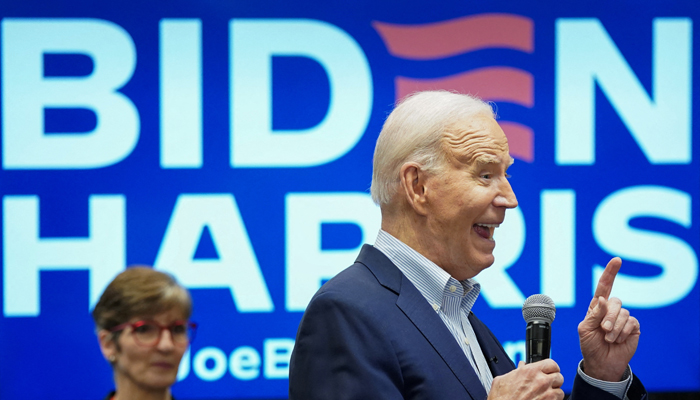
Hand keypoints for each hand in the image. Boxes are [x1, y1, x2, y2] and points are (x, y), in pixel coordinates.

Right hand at [488, 359, 563, 399]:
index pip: (552, 364)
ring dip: (555, 393)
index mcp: (530, 371)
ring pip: (560, 391)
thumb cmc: (501, 399)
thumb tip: (520, 366)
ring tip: (546, 395)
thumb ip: (515, 371)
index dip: (551, 368)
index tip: (548, 371)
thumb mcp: (503, 380)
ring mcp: (547, 395)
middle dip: (554, 380)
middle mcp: (541, 381)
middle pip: (559, 377)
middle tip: (547, 384)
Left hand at [578, 257, 640, 380]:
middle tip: (603, 330)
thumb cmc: (590, 345)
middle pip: (615, 302)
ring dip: (614, 328)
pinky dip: (623, 332)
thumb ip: (594, 314)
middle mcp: (611, 310)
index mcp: (597, 307)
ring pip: (623, 313)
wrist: (601, 363)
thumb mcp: (585, 329)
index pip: (604, 286)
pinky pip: (631, 323)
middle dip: (608, 317)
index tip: (617, 260)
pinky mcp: (633, 327)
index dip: (610, 273)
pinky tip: (618, 340)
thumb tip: (603, 299)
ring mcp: (623, 318)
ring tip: (609, 338)